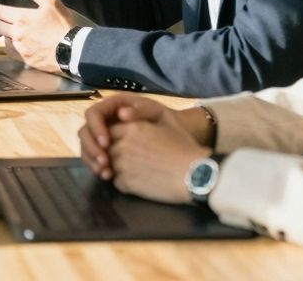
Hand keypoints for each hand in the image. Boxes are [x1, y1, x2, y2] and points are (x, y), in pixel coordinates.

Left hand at [0, 0, 78, 74]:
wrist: (74, 50)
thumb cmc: (64, 26)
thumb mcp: (51, 3)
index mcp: (21, 18)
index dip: (0, 9)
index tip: (3, 10)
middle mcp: (17, 34)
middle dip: (3, 22)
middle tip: (11, 21)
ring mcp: (21, 48)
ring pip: (4, 41)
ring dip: (8, 36)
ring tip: (18, 34)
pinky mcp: (26, 60)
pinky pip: (13, 54)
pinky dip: (14, 49)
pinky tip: (23, 46)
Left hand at [78, 96, 208, 202]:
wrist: (196, 174)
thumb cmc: (185, 149)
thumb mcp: (162, 127)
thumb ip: (139, 122)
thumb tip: (122, 119)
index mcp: (133, 128)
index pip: (110, 131)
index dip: (115, 139)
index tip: (125, 145)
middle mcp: (124, 145)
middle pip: (107, 149)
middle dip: (114, 154)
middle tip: (131, 161)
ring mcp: (123, 165)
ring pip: (110, 166)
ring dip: (118, 169)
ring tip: (138, 171)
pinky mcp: (126, 183)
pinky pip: (117, 182)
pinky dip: (125, 183)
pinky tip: (141, 182)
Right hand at [79, 95, 172, 178]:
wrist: (177, 135)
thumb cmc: (166, 121)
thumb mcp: (156, 112)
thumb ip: (140, 111)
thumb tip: (121, 114)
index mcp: (112, 107)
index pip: (93, 114)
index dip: (96, 128)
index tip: (106, 142)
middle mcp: (104, 121)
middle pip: (85, 132)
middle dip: (91, 148)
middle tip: (104, 162)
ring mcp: (103, 136)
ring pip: (86, 147)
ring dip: (91, 160)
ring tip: (104, 172)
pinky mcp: (106, 151)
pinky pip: (94, 158)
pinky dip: (96, 167)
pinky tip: (106, 176)